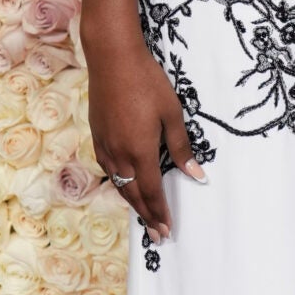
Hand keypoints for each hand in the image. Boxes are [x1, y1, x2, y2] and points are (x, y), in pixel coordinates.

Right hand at [85, 25, 204, 242]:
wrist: (113, 59)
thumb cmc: (147, 83)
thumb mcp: (172, 114)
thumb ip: (182, 148)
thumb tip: (196, 176)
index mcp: (140, 151)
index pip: (153, 192)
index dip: (161, 212)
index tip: (167, 230)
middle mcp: (119, 154)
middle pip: (134, 194)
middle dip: (147, 216)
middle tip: (157, 235)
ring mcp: (105, 146)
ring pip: (119, 184)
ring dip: (132, 203)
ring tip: (144, 217)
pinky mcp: (98, 136)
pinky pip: (109, 170)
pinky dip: (119, 185)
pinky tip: (125, 186)